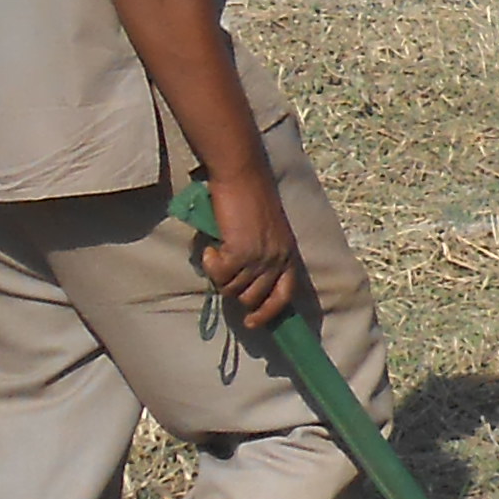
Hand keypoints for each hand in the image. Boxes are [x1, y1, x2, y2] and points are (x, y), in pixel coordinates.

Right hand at [187, 168, 308, 327]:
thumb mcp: (266, 230)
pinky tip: (211, 248)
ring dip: (220, 274)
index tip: (253, 323)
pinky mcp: (240, 252)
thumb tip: (240, 280)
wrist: (243, 175)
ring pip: (232, 288)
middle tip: (222, 273)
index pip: (284, 295)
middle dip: (234, 292)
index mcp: (287, 254)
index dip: (269, 312)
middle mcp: (277, 259)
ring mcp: (260, 258)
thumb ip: (261, 254)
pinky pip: (219, 275)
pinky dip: (211, 264)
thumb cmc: (250, 197)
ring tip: (216, 252)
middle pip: (253, 297)